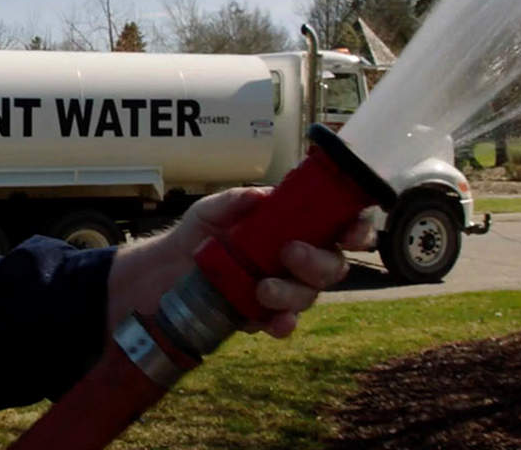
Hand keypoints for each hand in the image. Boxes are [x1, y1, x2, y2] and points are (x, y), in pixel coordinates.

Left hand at [106, 187, 372, 339]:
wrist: (164, 271)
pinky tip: (273, 322)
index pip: (338, 227)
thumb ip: (236, 200)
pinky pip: (283, 323)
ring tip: (262, 288)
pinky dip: (282, 324)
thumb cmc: (197, 234)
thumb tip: (263, 197)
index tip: (350, 233)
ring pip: (309, 296)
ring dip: (293, 293)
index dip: (356, 230)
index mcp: (293, 227)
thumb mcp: (211, 209)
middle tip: (290, 253)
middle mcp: (296, 259)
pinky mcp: (263, 316)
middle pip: (332, 266)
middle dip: (319, 262)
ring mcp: (283, 289)